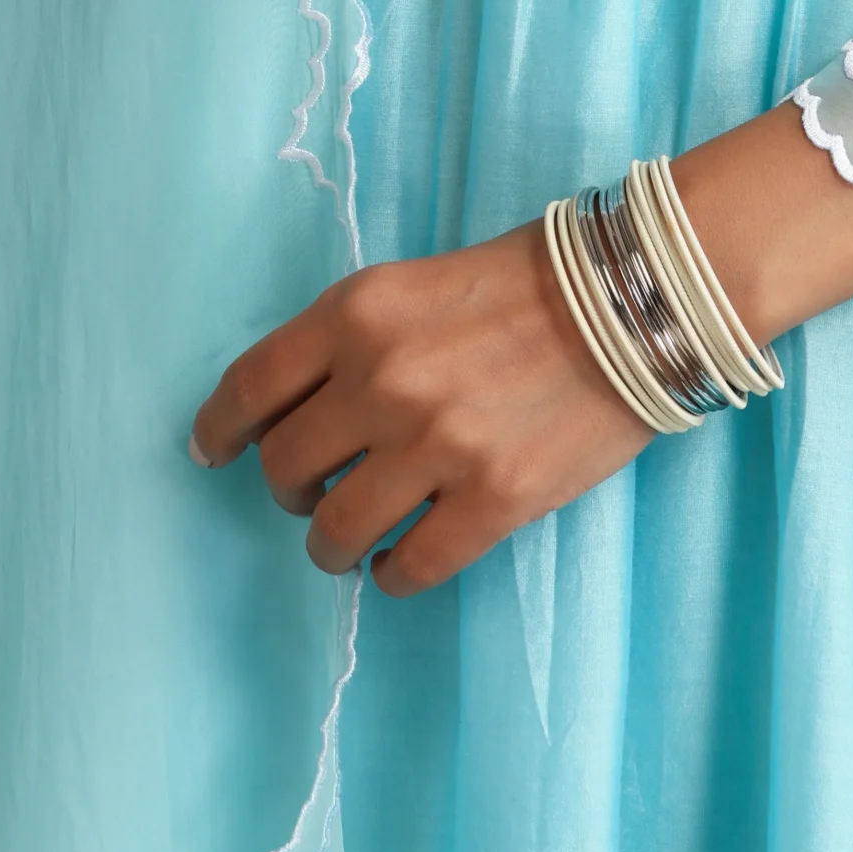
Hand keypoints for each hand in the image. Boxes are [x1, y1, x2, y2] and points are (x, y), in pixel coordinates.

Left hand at [192, 103, 852, 594]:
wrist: (641, 296)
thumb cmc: (532, 278)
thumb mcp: (419, 282)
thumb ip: (355, 337)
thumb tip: (303, 407)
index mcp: (359, 313)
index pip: (251, 386)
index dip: (220, 428)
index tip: (211, 450)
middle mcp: (383, 380)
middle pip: (284, 468)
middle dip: (289, 487)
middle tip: (311, 490)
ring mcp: (436, 446)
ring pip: (333, 534)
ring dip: (333, 542)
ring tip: (354, 536)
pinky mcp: (492, 502)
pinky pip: (408, 570)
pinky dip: (395, 573)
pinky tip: (405, 557)